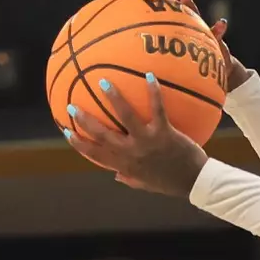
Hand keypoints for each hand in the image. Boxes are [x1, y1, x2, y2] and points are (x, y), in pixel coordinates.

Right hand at [65, 75, 208, 196]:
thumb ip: (130, 179)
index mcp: (126, 165)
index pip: (96, 154)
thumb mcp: (146, 184)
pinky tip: (149, 75)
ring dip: (113, 98)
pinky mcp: (164, 133)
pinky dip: (153, 91)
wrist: (194, 182)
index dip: (79, 144)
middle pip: (102, 135)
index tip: (66, 131)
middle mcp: (132, 153)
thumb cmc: (170, 182)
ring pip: (125, 117)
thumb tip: (116, 176)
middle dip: (85, 120)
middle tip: (72, 105)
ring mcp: (147, 142)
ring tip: (103, 81)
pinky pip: (157, 109)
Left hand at [144, 0, 249, 91]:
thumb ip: (158, 72)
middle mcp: (185, 30)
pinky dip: (219, 28)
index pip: (156, 18)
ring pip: (193, 16)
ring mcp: (201, 33)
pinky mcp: (217, 42)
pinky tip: (221, 23)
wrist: (220, 76)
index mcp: (173, 37)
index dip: (144, 7)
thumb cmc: (194, 77)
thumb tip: (131, 77)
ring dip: (189, 6)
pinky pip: (218, 36)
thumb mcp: (174, 77)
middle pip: (170, 10)